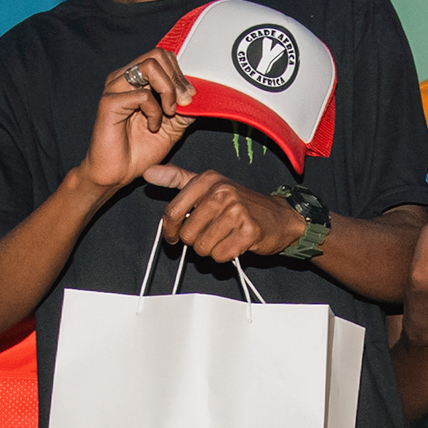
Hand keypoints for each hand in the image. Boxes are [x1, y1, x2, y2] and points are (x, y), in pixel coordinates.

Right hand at [82, 50, 193, 191]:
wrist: (117, 174)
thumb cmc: (137, 151)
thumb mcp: (172, 127)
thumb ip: (184, 109)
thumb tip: (199, 95)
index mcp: (137, 80)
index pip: (163, 56)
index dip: (181, 74)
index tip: (189, 97)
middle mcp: (125, 78)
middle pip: (157, 54)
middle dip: (177, 79)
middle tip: (182, 103)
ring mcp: (115, 88)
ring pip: (150, 66)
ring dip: (167, 90)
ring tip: (168, 113)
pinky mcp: (109, 102)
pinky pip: (142, 95)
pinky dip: (154, 111)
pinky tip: (152, 126)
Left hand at [149, 167, 296, 264]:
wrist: (279, 217)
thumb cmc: (241, 203)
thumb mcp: (208, 185)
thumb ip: (176, 178)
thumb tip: (148, 171)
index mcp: (208, 180)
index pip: (173, 212)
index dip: (169, 231)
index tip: (173, 236)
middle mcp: (222, 192)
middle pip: (187, 234)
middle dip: (195, 241)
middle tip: (210, 234)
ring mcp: (237, 211)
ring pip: (202, 247)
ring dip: (210, 249)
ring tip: (223, 238)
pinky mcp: (249, 231)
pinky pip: (220, 255)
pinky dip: (225, 255)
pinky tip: (234, 243)